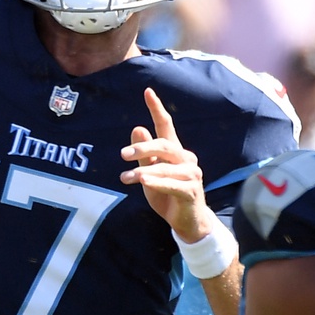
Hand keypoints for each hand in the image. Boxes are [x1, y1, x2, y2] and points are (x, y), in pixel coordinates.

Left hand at [121, 88, 207, 237]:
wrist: (187, 222)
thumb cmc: (167, 195)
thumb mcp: (149, 174)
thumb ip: (143, 155)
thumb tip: (137, 128)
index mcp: (175, 151)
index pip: (166, 125)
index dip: (157, 108)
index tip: (147, 91)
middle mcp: (186, 159)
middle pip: (165, 145)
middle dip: (143, 148)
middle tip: (122, 155)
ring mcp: (192, 174)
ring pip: (165, 167)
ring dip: (143, 172)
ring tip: (124, 178)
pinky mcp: (192, 191)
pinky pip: (172, 184)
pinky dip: (157, 182)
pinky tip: (144, 181)